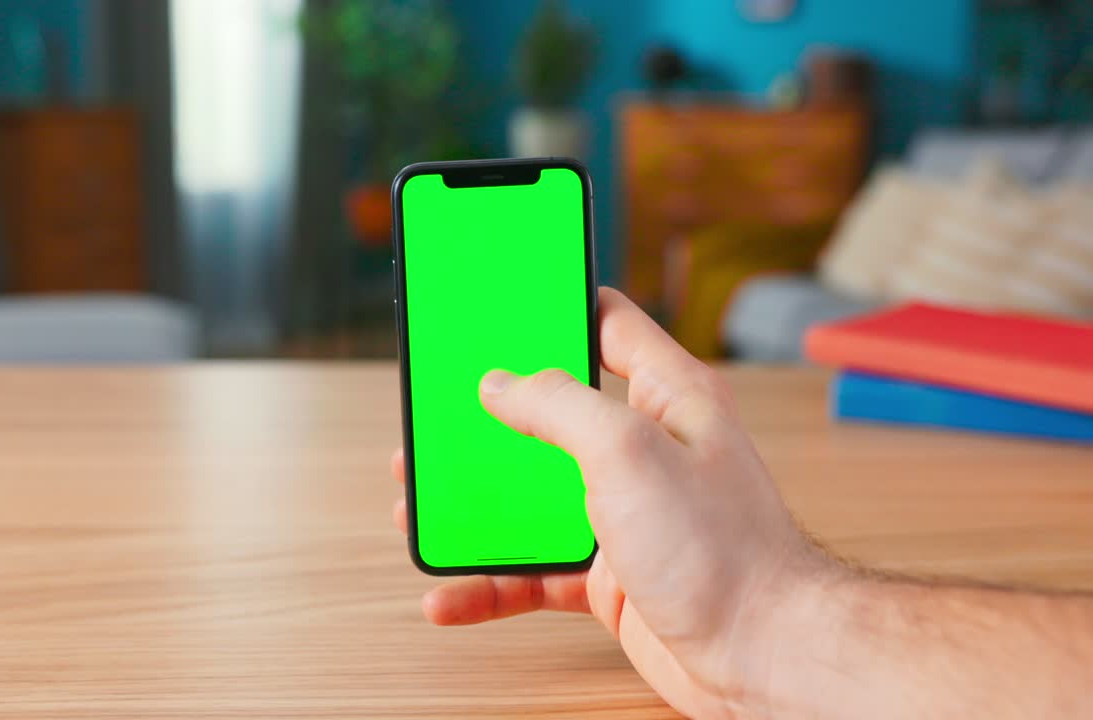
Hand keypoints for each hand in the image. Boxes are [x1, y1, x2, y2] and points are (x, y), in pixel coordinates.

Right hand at [390, 287, 838, 718]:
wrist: (764, 658)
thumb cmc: (723, 551)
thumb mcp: (628, 451)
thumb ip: (559, 405)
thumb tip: (501, 383)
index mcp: (667, 396)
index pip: (607, 324)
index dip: (554, 304)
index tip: (498, 300)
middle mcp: (646, 448)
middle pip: (550, 414)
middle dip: (488, 417)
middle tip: (435, 413)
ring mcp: (625, 513)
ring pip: (532, 496)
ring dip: (475, 505)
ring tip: (417, 505)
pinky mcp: (608, 573)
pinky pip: (534, 570)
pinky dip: (489, 581)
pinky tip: (449, 592)